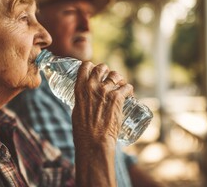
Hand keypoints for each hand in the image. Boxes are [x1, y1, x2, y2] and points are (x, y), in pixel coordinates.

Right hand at [72, 62, 133, 186]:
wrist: (94, 141)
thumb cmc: (83, 131)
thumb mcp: (77, 110)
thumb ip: (82, 101)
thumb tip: (87, 100)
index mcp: (80, 89)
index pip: (85, 66)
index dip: (92, 66)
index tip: (94, 70)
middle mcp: (92, 86)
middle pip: (102, 68)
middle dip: (106, 71)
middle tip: (109, 79)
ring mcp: (106, 91)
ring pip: (115, 75)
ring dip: (119, 79)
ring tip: (120, 85)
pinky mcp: (118, 98)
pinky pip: (127, 87)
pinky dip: (129, 89)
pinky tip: (130, 94)